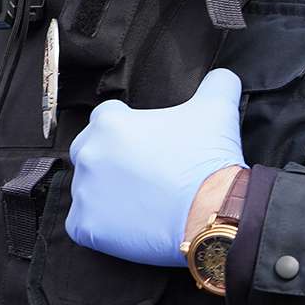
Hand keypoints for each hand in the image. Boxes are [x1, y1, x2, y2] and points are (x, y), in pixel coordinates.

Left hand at [66, 69, 245, 266]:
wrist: (213, 213)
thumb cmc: (208, 163)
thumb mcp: (218, 108)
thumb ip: (217, 82)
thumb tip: (222, 77)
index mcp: (111, 123)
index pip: (107, 116)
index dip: (129, 128)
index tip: (147, 141)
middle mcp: (90, 155)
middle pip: (91, 151)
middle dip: (113, 159)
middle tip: (146, 170)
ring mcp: (86, 194)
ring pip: (88, 188)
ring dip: (109, 192)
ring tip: (143, 198)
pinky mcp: (87, 227)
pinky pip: (82, 224)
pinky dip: (102, 225)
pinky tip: (130, 221)